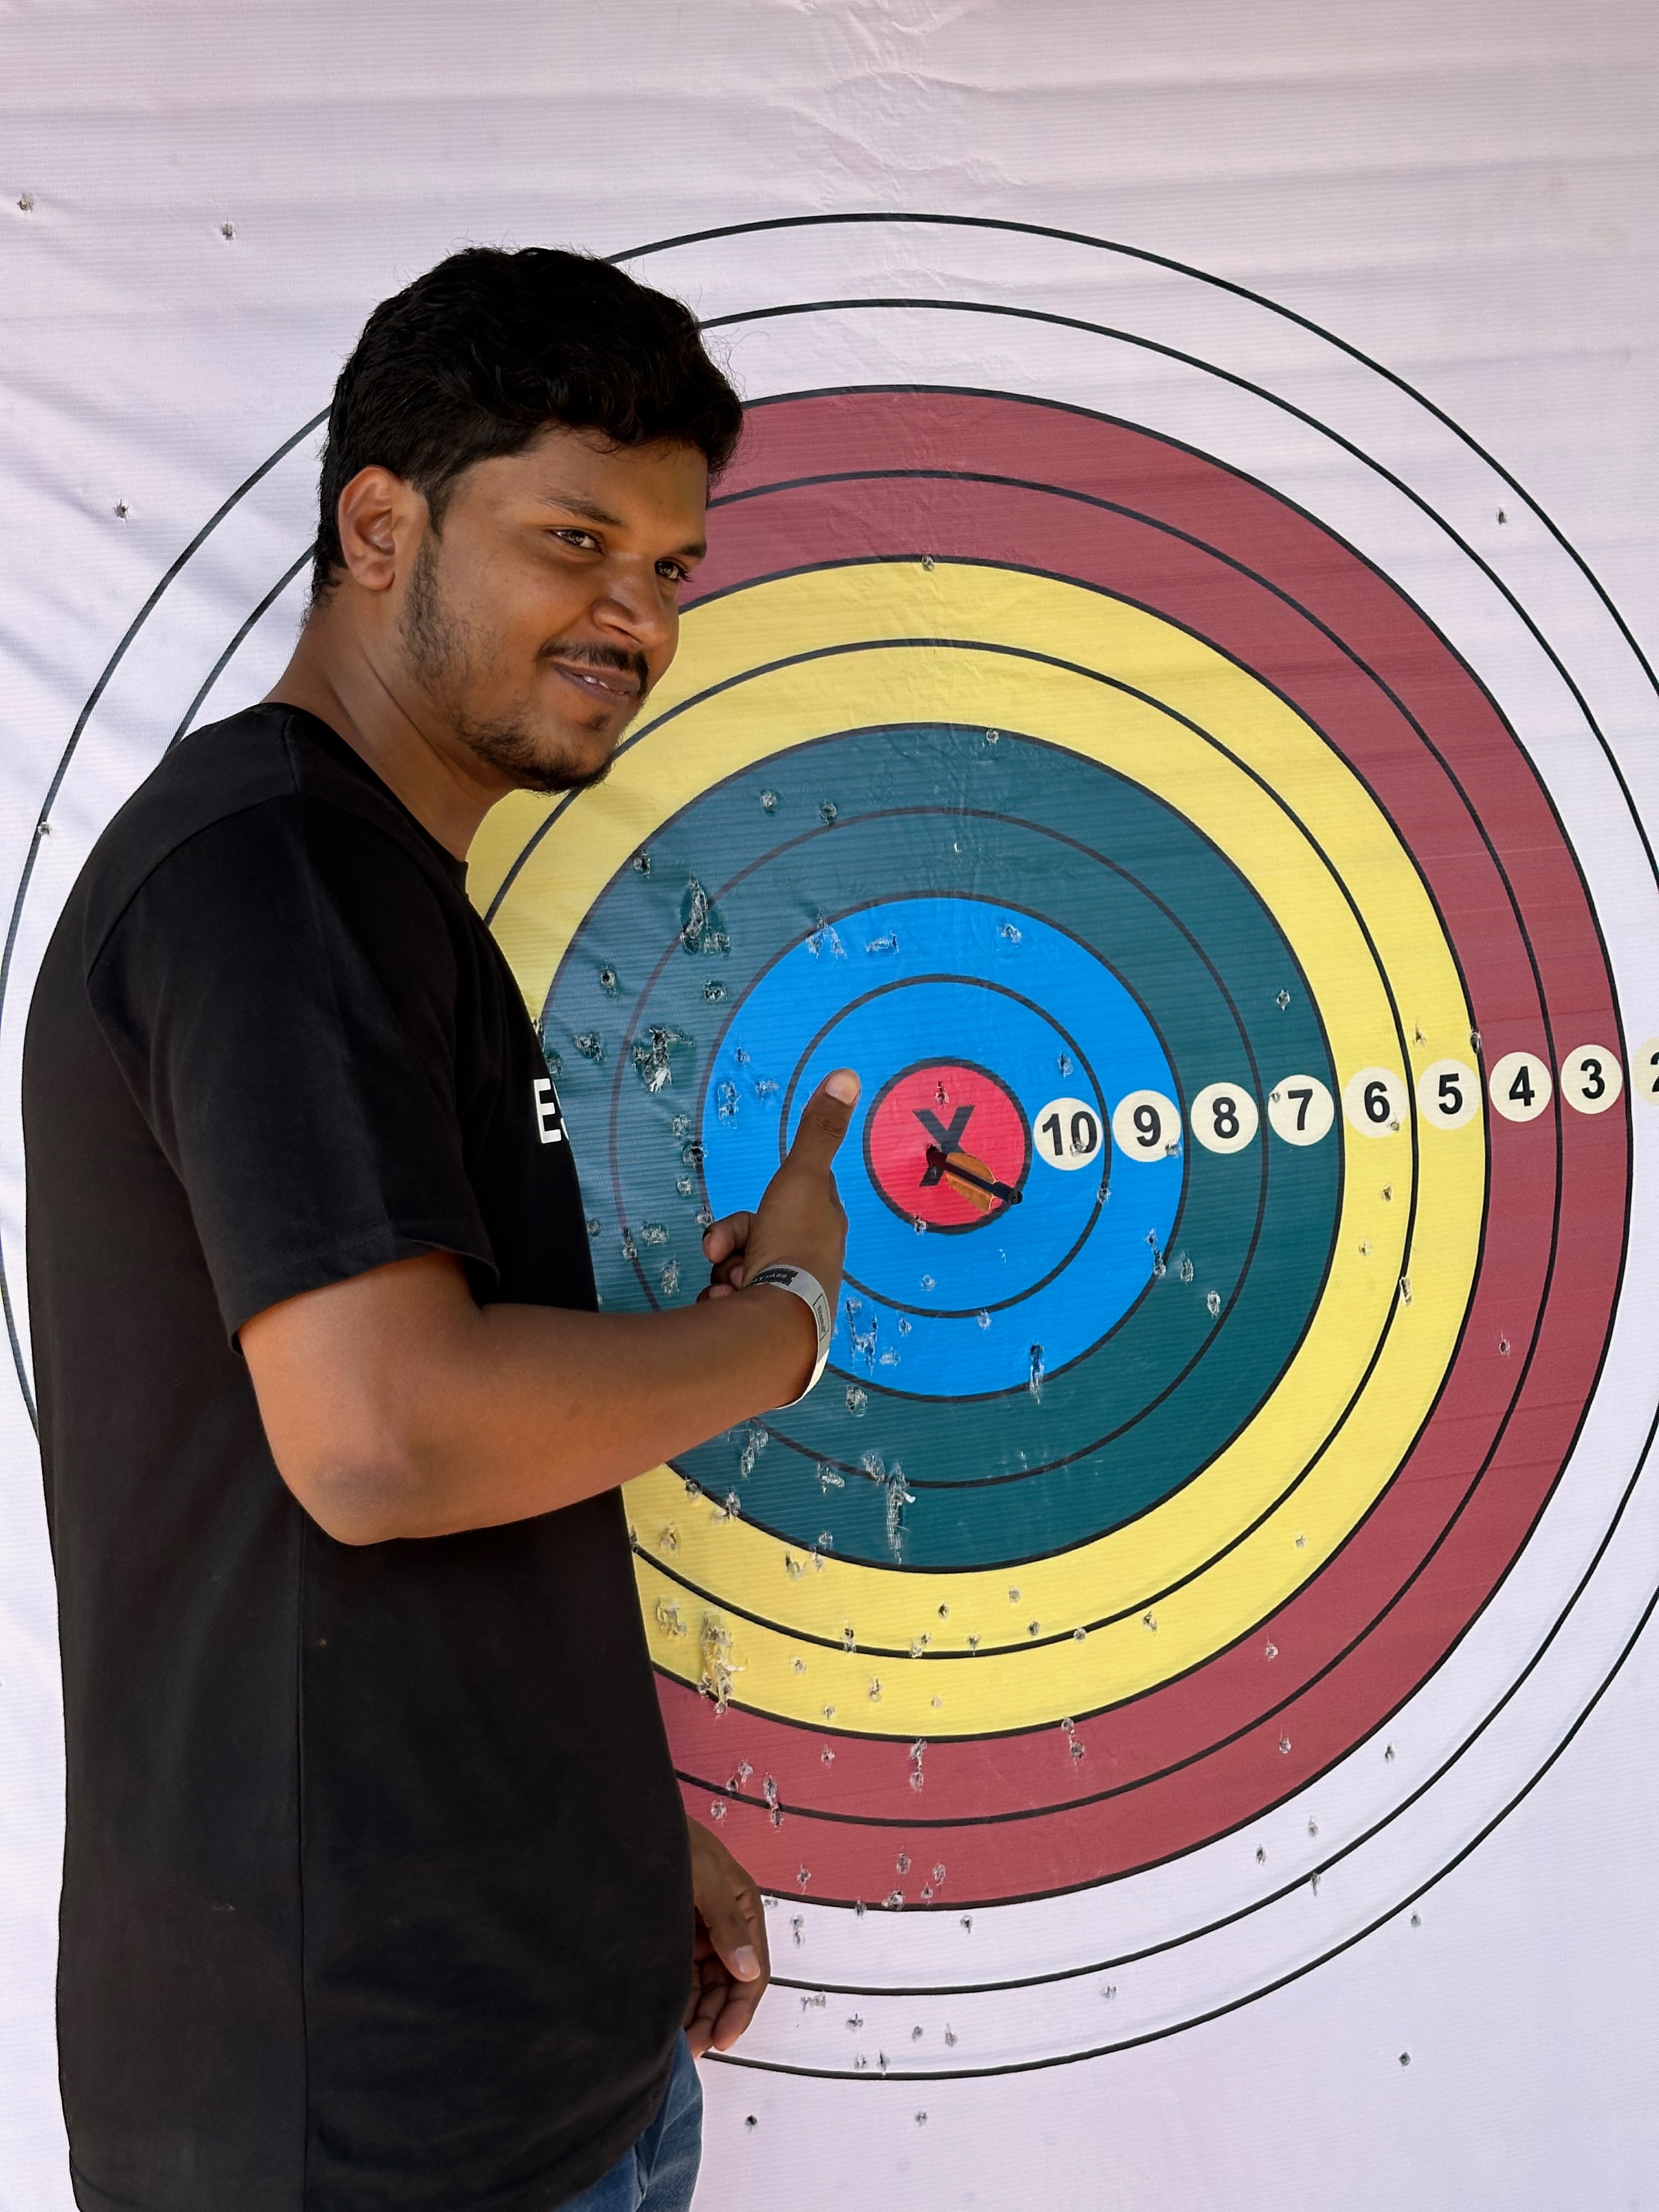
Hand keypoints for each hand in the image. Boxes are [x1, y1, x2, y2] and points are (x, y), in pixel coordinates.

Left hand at [684, 1816, 770, 2055]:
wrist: (626, 1820)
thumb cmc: (669, 1839)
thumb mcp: (703, 1875)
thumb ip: (727, 1922)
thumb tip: (749, 1971)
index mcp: (743, 1907)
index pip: (752, 1970)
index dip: (740, 2008)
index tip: (722, 2040)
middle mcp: (724, 1925)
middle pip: (728, 1985)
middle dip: (715, 2019)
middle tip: (694, 2051)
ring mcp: (696, 1934)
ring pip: (704, 1988)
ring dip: (696, 2018)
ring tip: (679, 2048)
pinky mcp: (671, 1940)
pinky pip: (679, 1980)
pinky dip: (676, 2004)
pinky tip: (665, 2026)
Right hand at [698, 1067, 857, 1310]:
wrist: (779, 1320)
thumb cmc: (793, 1241)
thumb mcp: (803, 1175)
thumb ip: (818, 1130)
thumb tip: (848, 1074)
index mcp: (822, 1224)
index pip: (792, 1201)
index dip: (763, 1206)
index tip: (746, 1221)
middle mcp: (812, 1259)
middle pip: (757, 1236)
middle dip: (732, 1244)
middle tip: (721, 1255)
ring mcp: (793, 1295)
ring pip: (742, 1268)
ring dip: (725, 1273)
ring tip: (727, 1288)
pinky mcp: (772, 1325)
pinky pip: (735, 1303)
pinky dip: (722, 1303)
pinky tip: (722, 1308)